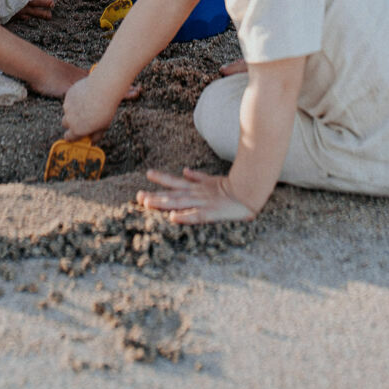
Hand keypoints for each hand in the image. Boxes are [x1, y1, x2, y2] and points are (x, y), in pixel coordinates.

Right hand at [62, 73, 119, 139]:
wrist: (103, 89)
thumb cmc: (105, 109)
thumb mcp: (103, 127)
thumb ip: (96, 136)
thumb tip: (92, 141)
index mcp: (77, 130)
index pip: (68, 137)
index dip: (72, 136)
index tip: (77, 133)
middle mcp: (69, 119)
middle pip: (65, 124)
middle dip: (71, 122)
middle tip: (82, 118)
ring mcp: (67, 106)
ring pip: (67, 110)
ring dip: (73, 109)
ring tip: (86, 104)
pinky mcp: (68, 94)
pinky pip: (69, 99)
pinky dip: (75, 99)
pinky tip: (86, 95)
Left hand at [136, 167, 256, 224]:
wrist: (249, 191)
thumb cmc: (232, 187)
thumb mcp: (212, 180)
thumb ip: (198, 176)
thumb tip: (185, 171)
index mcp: (197, 187)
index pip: (176, 182)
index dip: (162, 178)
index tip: (148, 174)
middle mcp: (196, 194)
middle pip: (172, 195)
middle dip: (155, 196)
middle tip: (138, 196)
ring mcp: (202, 203)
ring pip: (178, 204)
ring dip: (162, 204)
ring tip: (147, 203)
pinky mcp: (210, 214)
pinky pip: (195, 216)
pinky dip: (184, 217)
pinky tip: (172, 218)